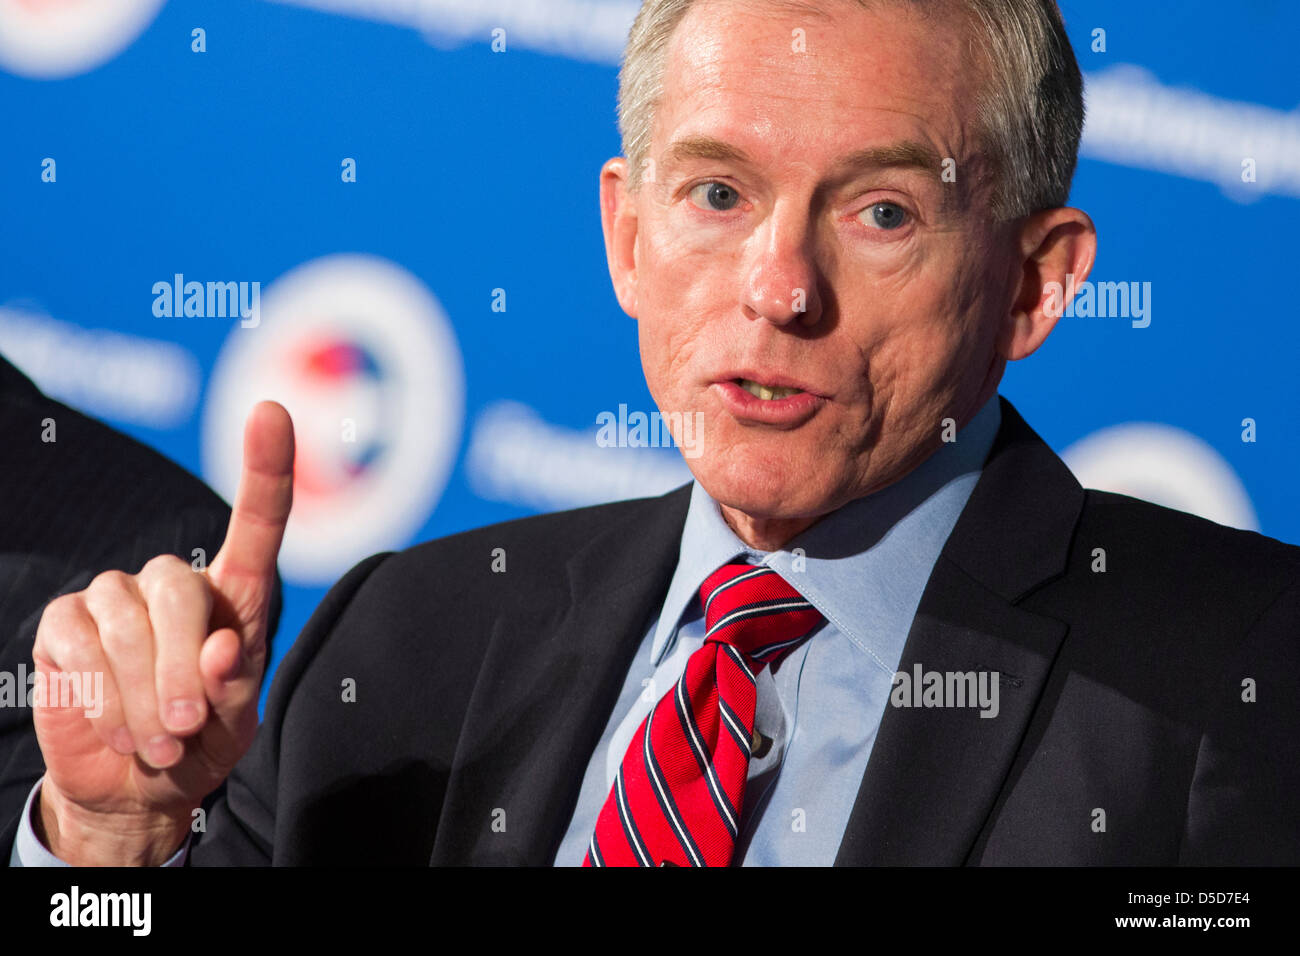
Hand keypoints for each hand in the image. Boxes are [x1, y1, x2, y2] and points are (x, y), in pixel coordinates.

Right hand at [31, 401, 293, 864]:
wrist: (132, 785)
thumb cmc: (199, 743)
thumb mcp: (233, 726)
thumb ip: (233, 688)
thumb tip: (221, 649)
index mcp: (234, 595)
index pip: (256, 523)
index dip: (265, 467)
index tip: (270, 410)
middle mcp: (174, 582)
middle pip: (179, 590)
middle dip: (180, 667)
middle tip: (185, 726)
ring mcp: (114, 597)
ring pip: (126, 625)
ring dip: (142, 696)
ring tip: (157, 741)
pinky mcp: (65, 623)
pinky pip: (79, 643)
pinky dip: (102, 696)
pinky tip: (118, 726)